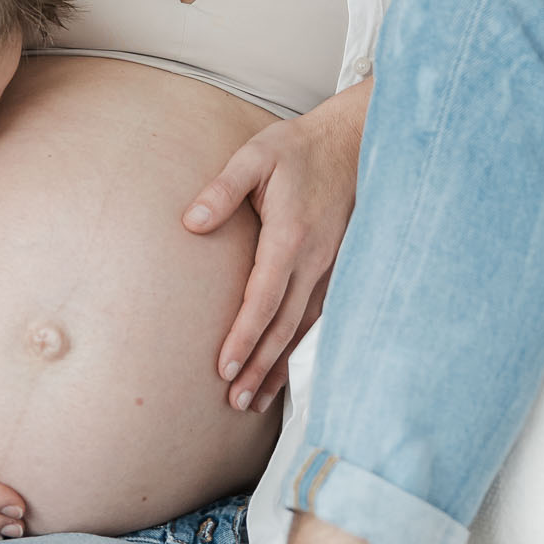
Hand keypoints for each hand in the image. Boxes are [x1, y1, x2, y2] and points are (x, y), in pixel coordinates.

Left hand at [184, 80, 370, 413]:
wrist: (353, 142)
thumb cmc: (298, 148)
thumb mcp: (256, 155)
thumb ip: (222, 189)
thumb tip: (191, 222)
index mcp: (291, 236)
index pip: (263, 299)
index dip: (243, 336)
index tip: (224, 368)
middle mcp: (315, 261)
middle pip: (284, 326)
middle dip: (259, 367)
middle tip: (235, 402)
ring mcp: (331, 268)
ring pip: (304, 329)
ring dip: (279, 366)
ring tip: (255, 401)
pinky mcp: (337, 270)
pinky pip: (318, 318)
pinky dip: (300, 348)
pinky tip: (286, 370)